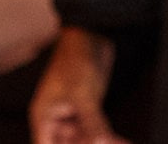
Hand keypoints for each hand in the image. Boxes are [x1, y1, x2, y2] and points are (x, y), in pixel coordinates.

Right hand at [30, 27, 126, 143]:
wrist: (91, 34)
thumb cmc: (76, 60)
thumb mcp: (83, 94)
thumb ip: (92, 122)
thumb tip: (101, 143)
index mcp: (44, 117)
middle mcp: (56, 118)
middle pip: (68, 143)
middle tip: (105, 142)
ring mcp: (73, 113)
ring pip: (85, 137)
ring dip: (101, 140)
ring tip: (122, 142)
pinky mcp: (89, 108)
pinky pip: (97, 128)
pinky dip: (108, 135)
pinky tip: (123, 140)